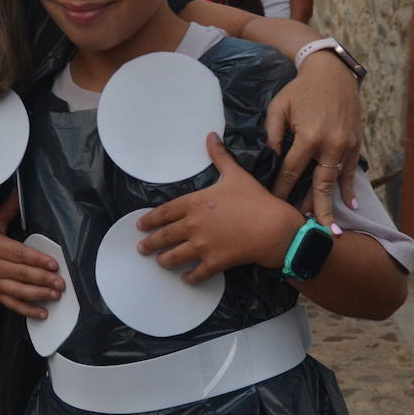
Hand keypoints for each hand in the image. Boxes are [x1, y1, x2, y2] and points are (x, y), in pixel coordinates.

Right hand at [0, 190, 63, 318]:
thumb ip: (8, 210)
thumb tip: (19, 191)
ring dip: (39, 294)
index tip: (54, 264)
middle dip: (43, 279)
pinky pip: (13, 305)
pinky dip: (28, 310)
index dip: (38, 260)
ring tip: (55, 295)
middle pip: (22, 274)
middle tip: (61, 282)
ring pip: (19, 291)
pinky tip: (43, 313)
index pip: (20, 255)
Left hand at [136, 133, 301, 283]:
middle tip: (142, 248)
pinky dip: (189, 277)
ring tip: (159, 262)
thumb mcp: (235, 174)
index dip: (150, 220)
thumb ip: (220, 156)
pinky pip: (196, 273)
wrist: (273, 227)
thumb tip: (211, 136)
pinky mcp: (214, 262)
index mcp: (195, 203)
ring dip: (165, 261)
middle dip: (150, 243)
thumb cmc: (254, 199)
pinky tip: (186, 278)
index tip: (140, 225)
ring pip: (175, 257)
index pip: (165, 212)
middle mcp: (193, 225)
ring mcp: (202, 245)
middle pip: (165, 236)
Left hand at [265, 53, 360, 227]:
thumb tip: (269, 160)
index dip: (281, 189)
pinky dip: (349, 188)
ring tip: (326, 228)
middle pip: (319, 185)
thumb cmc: (300, 90)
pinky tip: (350, 205)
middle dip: (313, 209)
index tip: (273, 205)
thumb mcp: (279, 108)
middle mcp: (330, 145)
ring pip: (336, 182)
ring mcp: (346, 145)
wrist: (332, 73)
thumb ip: (273, 135)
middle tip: (308, 233)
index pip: (291, 171)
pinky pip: (351, 171)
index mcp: (309, 137)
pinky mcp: (355, 143)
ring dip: (330, 204)